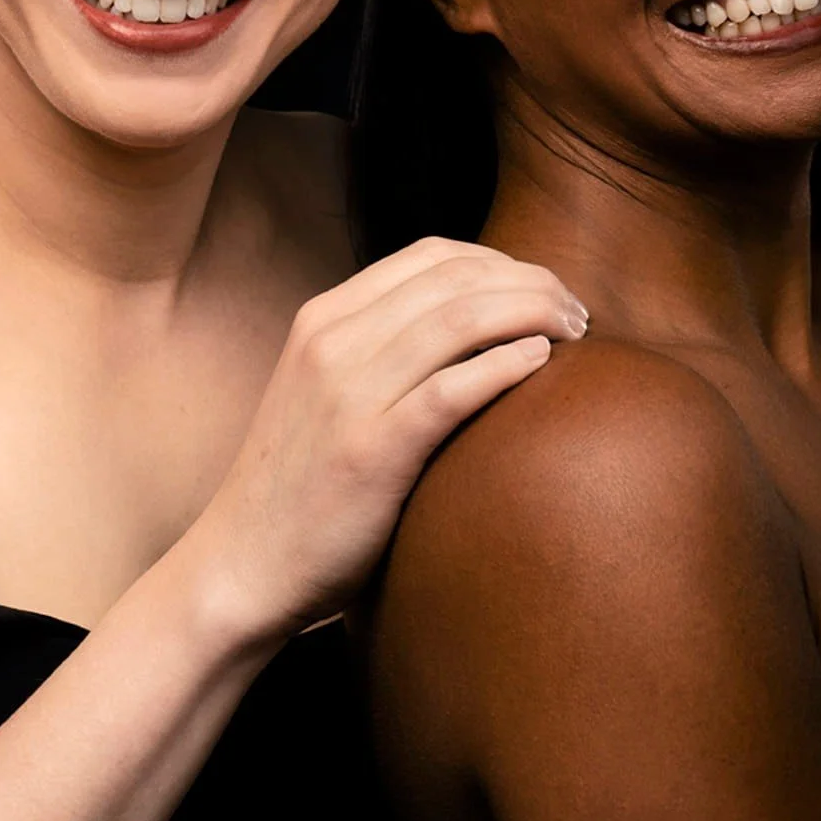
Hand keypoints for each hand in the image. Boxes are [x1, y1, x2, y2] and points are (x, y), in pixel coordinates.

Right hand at [194, 234, 587, 635]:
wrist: (242, 565)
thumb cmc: (301, 487)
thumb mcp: (325, 393)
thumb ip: (378, 353)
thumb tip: (470, 331)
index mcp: (323, 319)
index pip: (431, 256)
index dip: (502, 262)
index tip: (544, 290)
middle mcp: (331, 341)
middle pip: (456, 278)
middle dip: (531, 283)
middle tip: (578, 312)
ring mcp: (346, 392)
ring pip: (460, 319)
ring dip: (533, 314)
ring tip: (575, 334)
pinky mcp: (369, 449)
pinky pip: (451, 388)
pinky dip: (505, 365)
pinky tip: (541, 365)